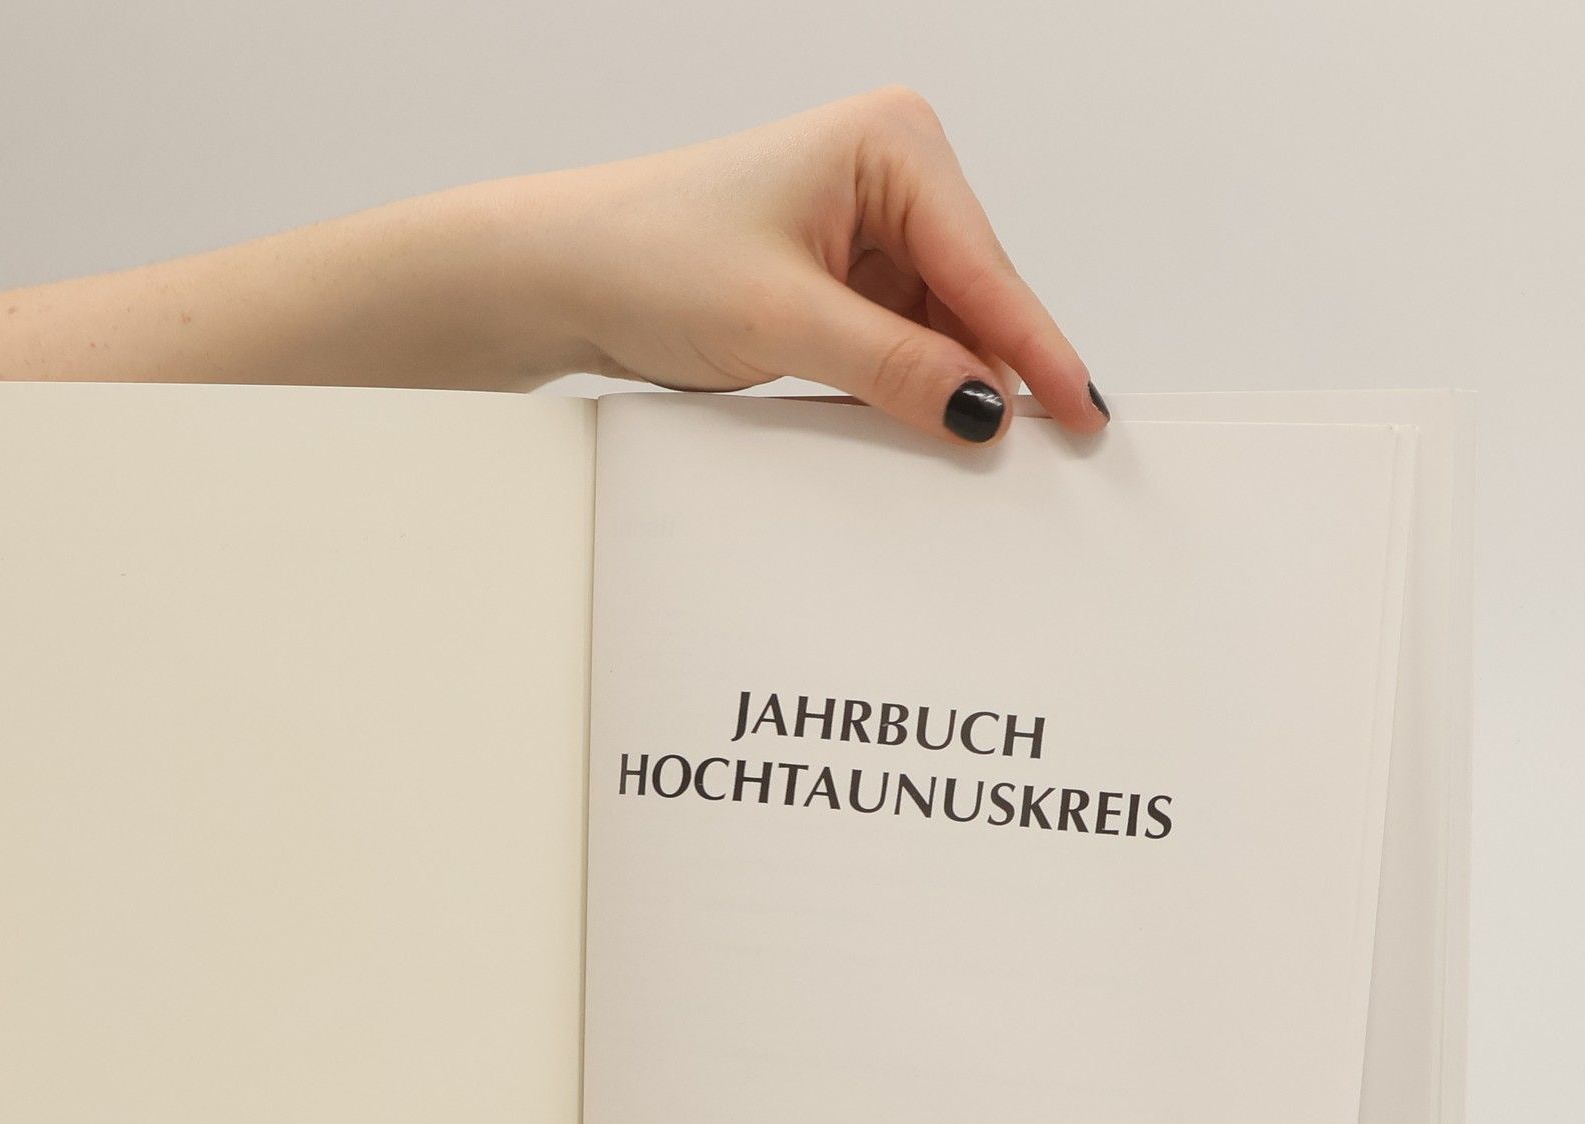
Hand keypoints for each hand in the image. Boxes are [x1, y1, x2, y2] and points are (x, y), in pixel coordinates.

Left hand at [535, 87, 1105, 446]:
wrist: (560, 274)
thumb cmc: (648, 256)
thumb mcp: (784, 321)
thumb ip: (895, 367)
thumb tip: (984, 411)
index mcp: (892, 144)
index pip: (985, 267)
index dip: (1036, 350)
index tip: (1085, 415)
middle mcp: (890, 174)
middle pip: (973, 298)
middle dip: (993, 372)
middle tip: (1041, 456)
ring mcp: (865, 228)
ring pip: (939, 328)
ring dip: (946, 388)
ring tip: (974, 455)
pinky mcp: (837, 278)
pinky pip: (899, 343)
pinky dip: (907, 388)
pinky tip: (921, 430)